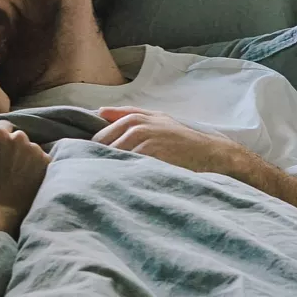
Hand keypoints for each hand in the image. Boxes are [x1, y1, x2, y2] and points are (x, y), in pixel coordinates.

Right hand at [0, 121, 49, 219]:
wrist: (1, 211)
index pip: (3, 126)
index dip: (1, 139)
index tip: (0, 151)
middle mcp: (19, 137)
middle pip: (18, 136)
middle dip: (14, 146)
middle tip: (9, 164)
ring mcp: (35, 149)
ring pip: (31, 147)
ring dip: (27, 156)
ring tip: (20, 173)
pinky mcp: (47, 162)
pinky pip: (42, 159)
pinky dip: (38, 166)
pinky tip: (29, 178)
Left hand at [92, 107, 241, 175]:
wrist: (209, 153)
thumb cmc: (181, 138)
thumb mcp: (157, 119)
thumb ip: (128, 113)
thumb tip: (99, 112)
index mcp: (135, 118)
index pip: (101, 133)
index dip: (93, 148)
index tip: (87, 159)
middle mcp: (137, 127)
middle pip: (103, 145)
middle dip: (97, 158)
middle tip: (91, 174)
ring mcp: (144, 142)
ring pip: (113, 156)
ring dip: (106, 168)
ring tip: (102, 181)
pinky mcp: (151, 157)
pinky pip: (128, 167)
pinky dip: (122, 175)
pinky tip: (119, 184)